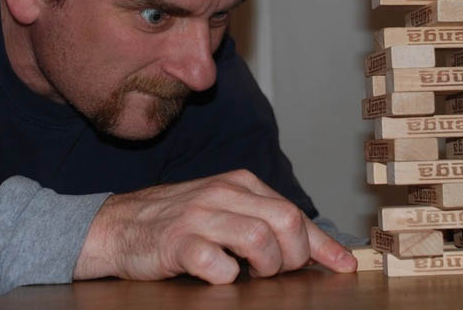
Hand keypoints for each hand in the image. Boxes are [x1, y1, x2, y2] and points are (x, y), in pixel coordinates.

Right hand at [73, 169, 357, 282]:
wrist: (118, 225)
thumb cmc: (178, 221)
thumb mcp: (225, 210)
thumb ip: (262, 221)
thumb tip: (312, 248)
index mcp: (241, 184)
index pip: (294, 213)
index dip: (323, 244)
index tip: (344, 266)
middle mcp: (224, 193)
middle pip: (285, 223)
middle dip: (294, 257)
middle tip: (278, 272)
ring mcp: (200, 216)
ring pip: (260, 240)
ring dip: (265, 267)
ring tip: (250, 275)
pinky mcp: (176, 242)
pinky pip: (216, 264)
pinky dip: (225, 278)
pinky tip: (218, 276)